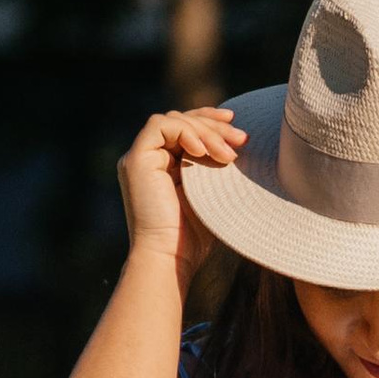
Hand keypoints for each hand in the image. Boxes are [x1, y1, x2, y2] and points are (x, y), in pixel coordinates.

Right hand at [119, 105, 244, 277]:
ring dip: (206, 131)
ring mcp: (140, 158)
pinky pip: (159, 126)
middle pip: (181, 120)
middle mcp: (149, 159)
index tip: (239, 130)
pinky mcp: (135, 160)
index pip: (186, 129)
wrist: (170, 258)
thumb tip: (241, 141)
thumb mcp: (212, 193)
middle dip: (214, 125)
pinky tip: (203, 152)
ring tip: (228, 155)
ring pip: (173, 120)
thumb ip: (217, 166)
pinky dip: (185, 133)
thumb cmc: (194, 237)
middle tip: (242, 139)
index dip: (211, 122)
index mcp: (165, 165)